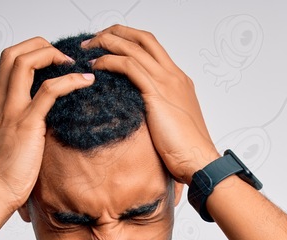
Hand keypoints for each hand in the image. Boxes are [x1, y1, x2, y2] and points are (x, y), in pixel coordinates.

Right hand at [0, 37, 94, 210]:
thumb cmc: (2, 179)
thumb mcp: (8, 147)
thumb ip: (19, 132)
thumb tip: (40, 134)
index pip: (6, 64)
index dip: (29, 54)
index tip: (51, 62)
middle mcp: (0, 103)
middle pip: (12, 53)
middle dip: (39, 45)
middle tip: (63, 57)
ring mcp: (11, 111)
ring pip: (26, 62)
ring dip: (52, 55)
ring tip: (74, 65)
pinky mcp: (27, 124)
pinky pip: (49, 91)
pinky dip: (70, 81)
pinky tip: (86, 82)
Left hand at [83, 26, 218, 183]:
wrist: (198, 160)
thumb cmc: (186, 149)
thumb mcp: (171, 121)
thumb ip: (157, 109)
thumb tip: (140, 112)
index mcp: (179, 79)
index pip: (152, 47)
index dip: (129, 40)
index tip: (110, 44)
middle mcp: (174, 75)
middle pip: (143, 38)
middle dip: (116, 32)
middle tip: (95, 39)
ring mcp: (166, 82)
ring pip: (133, 48)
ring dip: (107, 43)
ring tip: (89, 49)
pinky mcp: (156, 94)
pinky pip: (129, 67)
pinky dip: (109, 62)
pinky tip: (97, 66)